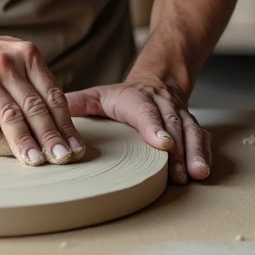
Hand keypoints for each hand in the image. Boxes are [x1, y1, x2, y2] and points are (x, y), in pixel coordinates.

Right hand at [0, 22, 85, 166]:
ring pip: (13, 120)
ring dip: (26, 145)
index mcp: (27, 55)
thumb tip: (56, 121)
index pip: (54, 96)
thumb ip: (31, 81)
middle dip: (52, 139)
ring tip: (36, 162)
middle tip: (63, 159)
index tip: (75, 146)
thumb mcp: (12, 56)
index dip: (66, 125)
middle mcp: (8, 65)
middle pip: (37, 109)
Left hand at [67, 76, 210, 184]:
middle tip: (179, 173)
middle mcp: (161, 106)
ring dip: (194, 153)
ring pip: (190, 132)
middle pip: (173, 126)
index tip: (162, 143)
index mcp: (136, 99)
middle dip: (179, 150)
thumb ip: (77, 104)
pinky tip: (204, 169)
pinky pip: (201, 137)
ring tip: (196, 174)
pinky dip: (204, 153)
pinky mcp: (191, 126)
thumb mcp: (98, 96)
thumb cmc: (123, 97)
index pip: (145, 112)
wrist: (158, 80)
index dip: (154, 128)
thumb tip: (50, 112)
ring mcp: (179, 116)